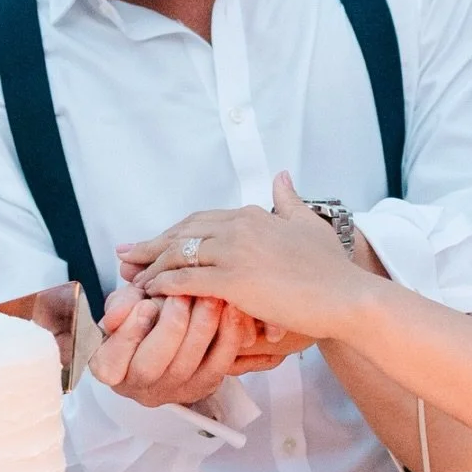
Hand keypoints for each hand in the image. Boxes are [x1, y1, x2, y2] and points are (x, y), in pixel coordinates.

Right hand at [92, 289, 262, 407]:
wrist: (172, 329)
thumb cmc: (143, 315)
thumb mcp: (125, 305)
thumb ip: (120, 305)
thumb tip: (117, 316)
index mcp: (109, 367)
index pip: (111, 360)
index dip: (129, 333)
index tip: (145, 304)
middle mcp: (139, 387)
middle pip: (151, 366)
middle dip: (169, 328)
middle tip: (181, 296)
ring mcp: (172, 391)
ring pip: (186, 365)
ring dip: (200, 327)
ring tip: (208, 296)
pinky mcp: (204, 386)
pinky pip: (219, 364)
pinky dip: (227, 335)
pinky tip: (230, 309)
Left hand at [140, 173, 370, 339]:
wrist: (348, 296)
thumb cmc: (332, 269)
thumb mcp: (308, 224)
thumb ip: (288, 200)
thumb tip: (281, 175)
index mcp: (252, 214)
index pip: (200, 220)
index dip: (172, 232)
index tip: (152, 241)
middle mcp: (239, 227)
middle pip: (181, 234)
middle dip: (150, 245)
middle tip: (124, 256)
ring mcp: (235, 252)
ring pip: (178, 256)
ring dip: (150, 268)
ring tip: (131, 279)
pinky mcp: (234, 281)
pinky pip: (186, 281)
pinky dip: (164, 286)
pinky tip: (150, 294)